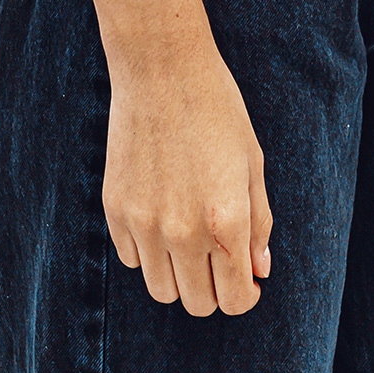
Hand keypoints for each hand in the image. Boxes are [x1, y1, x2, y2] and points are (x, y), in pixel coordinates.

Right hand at [103, 43, 272, 316]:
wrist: (161, 69)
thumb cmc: (216, 109)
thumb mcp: (252, 163)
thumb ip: (259, 223)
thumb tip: (259, 270)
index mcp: (226, 221)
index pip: (236, 300)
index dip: (246, 295)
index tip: (246, 279)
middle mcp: (183, 232)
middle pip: (198, 303)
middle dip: (214, 289)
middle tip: (218, 259)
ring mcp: (144, 223)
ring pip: (161, 290)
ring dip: (179, 276)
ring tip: (188, 241)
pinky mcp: (114, 210)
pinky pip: (132, 258)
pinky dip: (148, 251)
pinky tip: (160, 216)